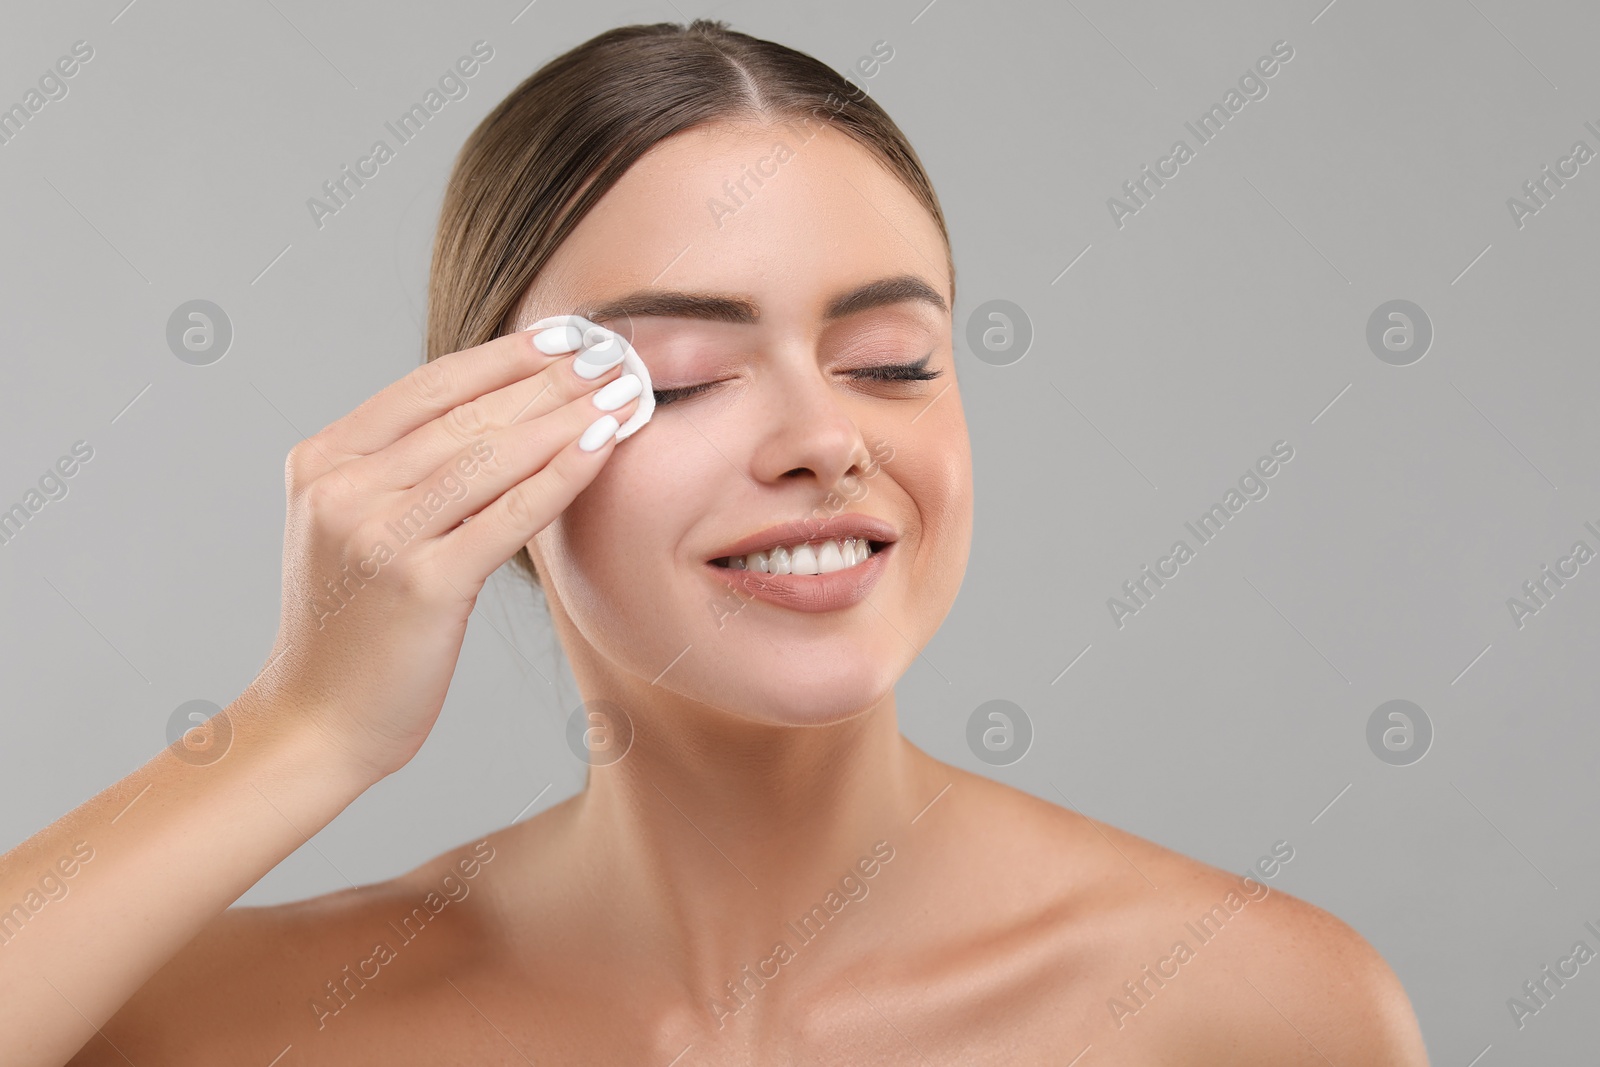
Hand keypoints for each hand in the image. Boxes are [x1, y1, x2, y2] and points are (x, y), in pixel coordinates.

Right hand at [252, 321, 645, 782]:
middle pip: (466, 414)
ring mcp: (378, 535)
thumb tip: (497, 411)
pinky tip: (602, 444)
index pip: (428, 387)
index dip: (503, 355)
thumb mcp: (354, 527)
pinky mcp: (420, 583)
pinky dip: (562, 473)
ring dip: (567, 414)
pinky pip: (508, 514)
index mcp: (322, 462)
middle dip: (548, 378)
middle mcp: (342, 488)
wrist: (317, 721)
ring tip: (623, 389)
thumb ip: (402, 470)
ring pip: (490, 456)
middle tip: (612, 351)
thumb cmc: (352, 627)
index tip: (564, 333)